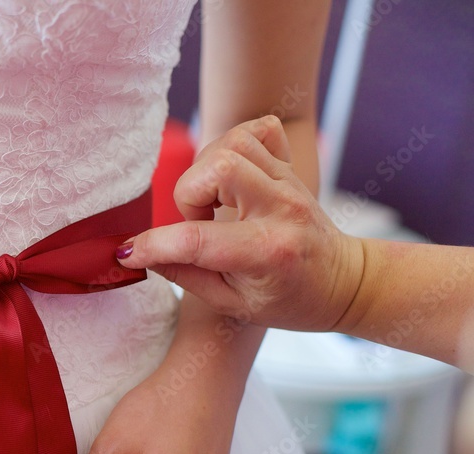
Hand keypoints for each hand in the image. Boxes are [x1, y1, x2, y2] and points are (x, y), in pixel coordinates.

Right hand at [117, 115, 364, 331]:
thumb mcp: (232, 304)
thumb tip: (138, 254)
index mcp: (266, 253)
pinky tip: (231, 175)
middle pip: (218, 168)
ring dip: (206, 169)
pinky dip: (235, 144)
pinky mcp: (290, 167)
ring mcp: (288, 183)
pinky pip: (259, 129)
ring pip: (233, 143)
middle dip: (188, 194)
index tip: (129, 253)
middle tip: (197, 221)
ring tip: (211, 201)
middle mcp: (281, 209)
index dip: (153, 245)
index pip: (197, 240)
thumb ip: (184, 275)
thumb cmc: (288, 300)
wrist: (344, 282)